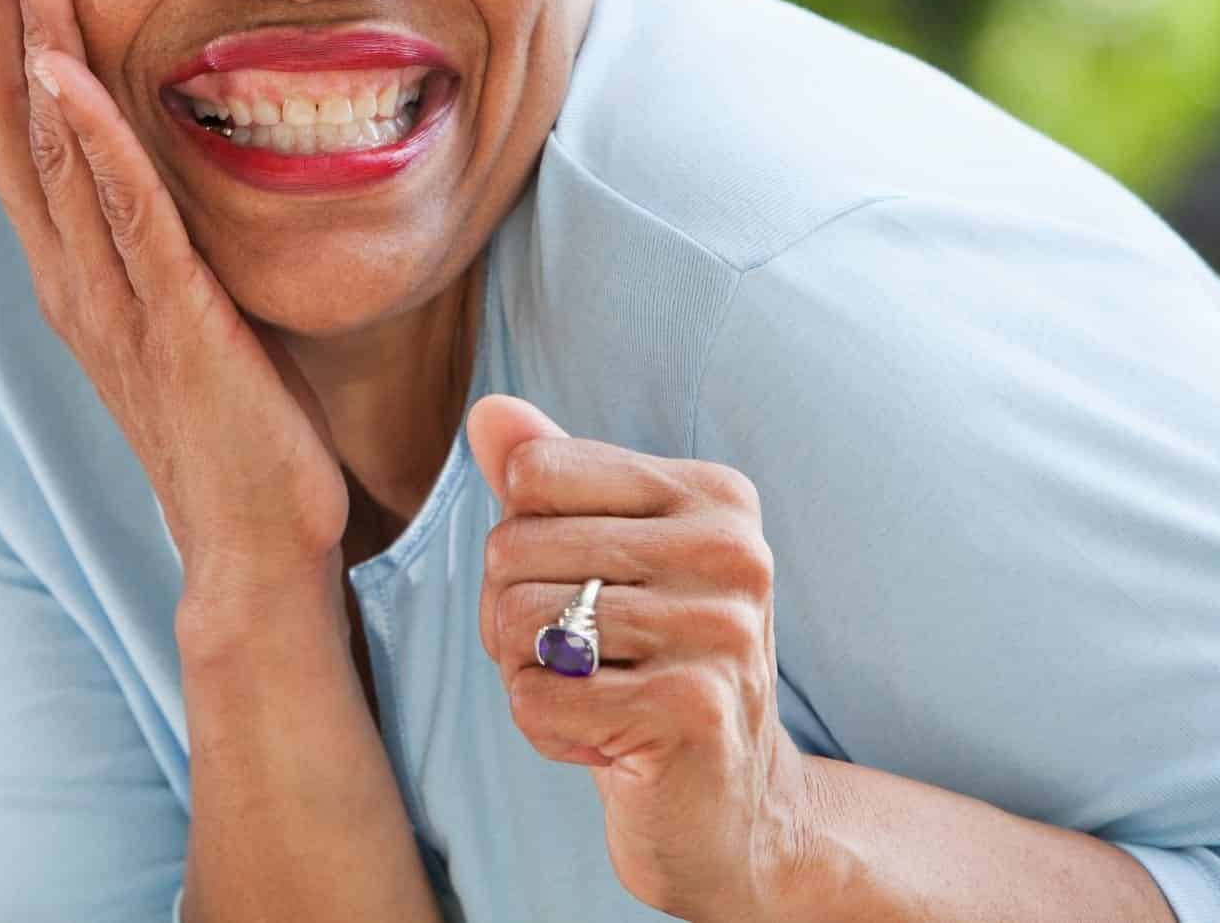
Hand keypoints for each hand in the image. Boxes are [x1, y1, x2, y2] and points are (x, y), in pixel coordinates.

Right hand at [0, 0, 349, 593]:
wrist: (253, 544)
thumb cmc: (232, 415)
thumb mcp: (178, 294)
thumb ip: (155, 219)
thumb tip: (165, 138)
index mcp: (67, 255)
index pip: (9, 110)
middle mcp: (65, 266)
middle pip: (2, 106)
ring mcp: (106, 297)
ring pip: (46, 145)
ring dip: (27, 35)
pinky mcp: (168, 324)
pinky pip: (120, 216)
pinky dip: (91, 139)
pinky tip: (72, 69)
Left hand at [466, 393, 816, 921]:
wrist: (732, 808)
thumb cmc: (648, 665)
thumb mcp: (602, 559)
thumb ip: (548, 480)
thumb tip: (488, 411)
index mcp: (713, 495)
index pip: (533, 473)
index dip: (521, 542)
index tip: (580, 589)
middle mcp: (732, 551)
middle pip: (513, 548)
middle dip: (512, 617)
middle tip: (581, 661)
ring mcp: (720, 630)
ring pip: (518, 623)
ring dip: (529, 676)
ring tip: (596, 696)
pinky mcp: (693, 710)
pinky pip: (535, 699)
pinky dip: (545, 730)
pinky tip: (607, 742)